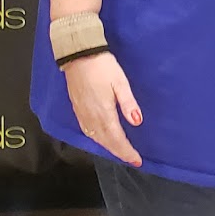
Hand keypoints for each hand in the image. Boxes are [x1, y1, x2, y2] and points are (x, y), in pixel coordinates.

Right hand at [62, 51, 143, 165]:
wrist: (78, 55)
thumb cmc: (102, 66)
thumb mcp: (120, 82)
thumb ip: (128, 103)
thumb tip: (137, 122)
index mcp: (103, 112)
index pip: (117, 139)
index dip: (127, 151)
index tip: (137, 160)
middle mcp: (91, 117)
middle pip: (106, 141)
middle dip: (119, 152)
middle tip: (132, 159)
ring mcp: (82, 114)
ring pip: (95, 138)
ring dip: (108, 147)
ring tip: (120, 152)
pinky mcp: (77, 109)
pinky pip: (87, 131)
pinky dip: (96, 139)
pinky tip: (101, 139)